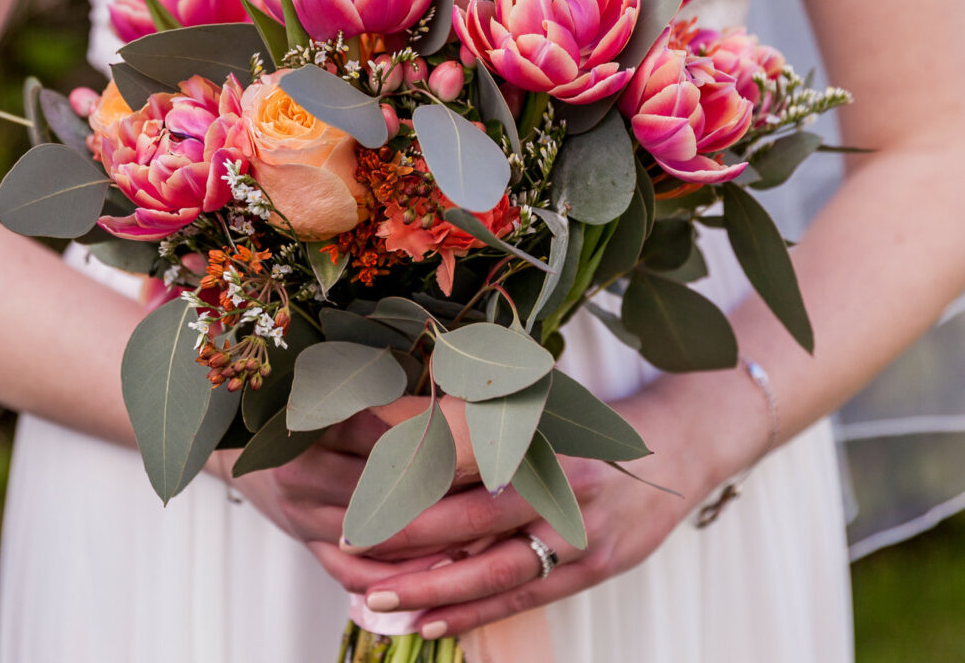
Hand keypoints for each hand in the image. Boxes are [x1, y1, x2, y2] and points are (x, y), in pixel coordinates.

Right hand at [209, 409, 454, 591]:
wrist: (242, 453)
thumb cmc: (296, 414)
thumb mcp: (325, 393)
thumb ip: (374, 389)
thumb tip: (439, 367)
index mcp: (305, 425)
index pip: (372, 432)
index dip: (419, 435)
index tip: (462, 435)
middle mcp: (299, 473)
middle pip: (375, 485)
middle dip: (426, 487)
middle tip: (478, 484)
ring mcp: (302, 515)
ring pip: (369, 533)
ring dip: (419, 535)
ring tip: (468, 527)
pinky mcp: (307, 545)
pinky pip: (351, 571)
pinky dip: (390, 574)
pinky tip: (430, 568)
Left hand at [354, 374, 763, 637]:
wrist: (679, 446)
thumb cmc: (599, 424)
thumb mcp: (547, 407)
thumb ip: (489, 422)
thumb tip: (415, 430)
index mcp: (545, 436)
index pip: (465, 464)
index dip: (410, 481)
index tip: (361, 492)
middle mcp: (562, 484)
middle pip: (472, 521)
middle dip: (408, 541)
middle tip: (353, 550)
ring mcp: (582, 532)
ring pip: (495, 570)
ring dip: (433, 591)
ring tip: (378, 601)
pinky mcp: (595, 567)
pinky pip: (523, 597)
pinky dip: (474, 614)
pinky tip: (430, 625)